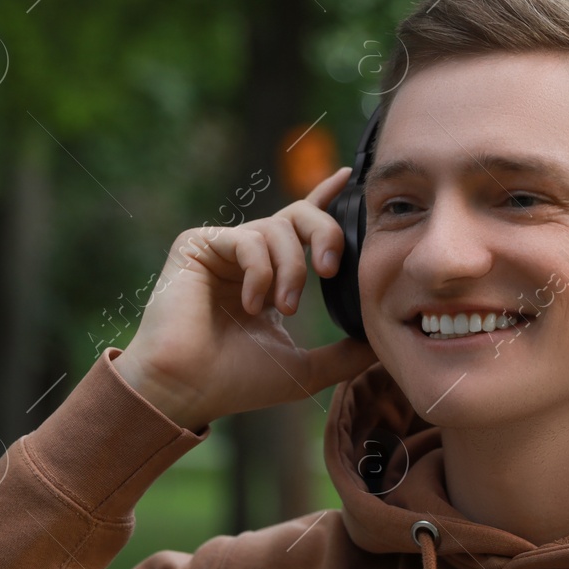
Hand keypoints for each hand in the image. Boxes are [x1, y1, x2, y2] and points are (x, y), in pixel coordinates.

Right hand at [113, 166, 380, 431]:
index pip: (302, 228)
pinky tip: (250, 304)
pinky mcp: (197, 244)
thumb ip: (343, 354)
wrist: (188, 390)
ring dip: (290, 269)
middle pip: (299, 214)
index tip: (351, 179)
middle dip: (324, 232)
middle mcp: (247, 255)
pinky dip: (259, 272)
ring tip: (282, 308)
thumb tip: (380, 344)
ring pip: (277, 228)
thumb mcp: (305, 369)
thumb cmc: (236, 382)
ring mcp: (222, 248)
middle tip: (329, 269)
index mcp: (270, 275)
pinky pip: (247, 239)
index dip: (325, 199)